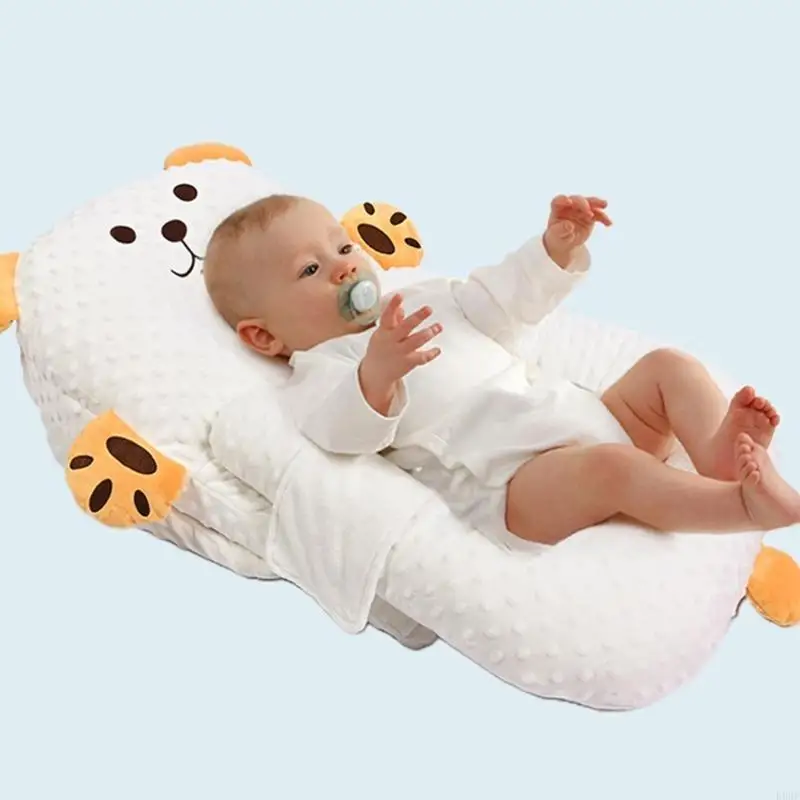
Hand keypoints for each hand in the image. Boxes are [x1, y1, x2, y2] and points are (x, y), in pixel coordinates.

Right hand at [358, 294, 441, 414]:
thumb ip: (393, 320)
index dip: (392, 306)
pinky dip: (431, 354)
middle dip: (417, 317)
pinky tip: (438, 349)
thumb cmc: (380, 349)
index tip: (399, 295)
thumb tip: (401, 308)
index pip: (387, 317)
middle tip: (428, 309)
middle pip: (405, 327)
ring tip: (438, 327)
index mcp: (384, 332)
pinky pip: (421, 358)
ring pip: (416, 341)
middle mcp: (391, 341)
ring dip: (428, 333)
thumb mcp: (382, 333)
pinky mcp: (407, 363)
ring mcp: (400, 352)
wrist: (375, 373)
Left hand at [544, 195, 611, 267]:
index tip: (568, 201)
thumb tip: (569, 225)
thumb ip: (561, 230)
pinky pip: (598, 215)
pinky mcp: (591, 216)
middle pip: (577, 200)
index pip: (558, 201)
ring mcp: (581, 210)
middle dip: (583, 204)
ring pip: (590, 203)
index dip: (563, 199)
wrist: (566, 244)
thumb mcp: (557, 236)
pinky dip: (603, 218)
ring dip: (597, 203)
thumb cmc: (557, 237)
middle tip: (588, 211)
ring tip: (604, 204)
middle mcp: (570, 206)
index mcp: (557, 209)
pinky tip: (608, 223)